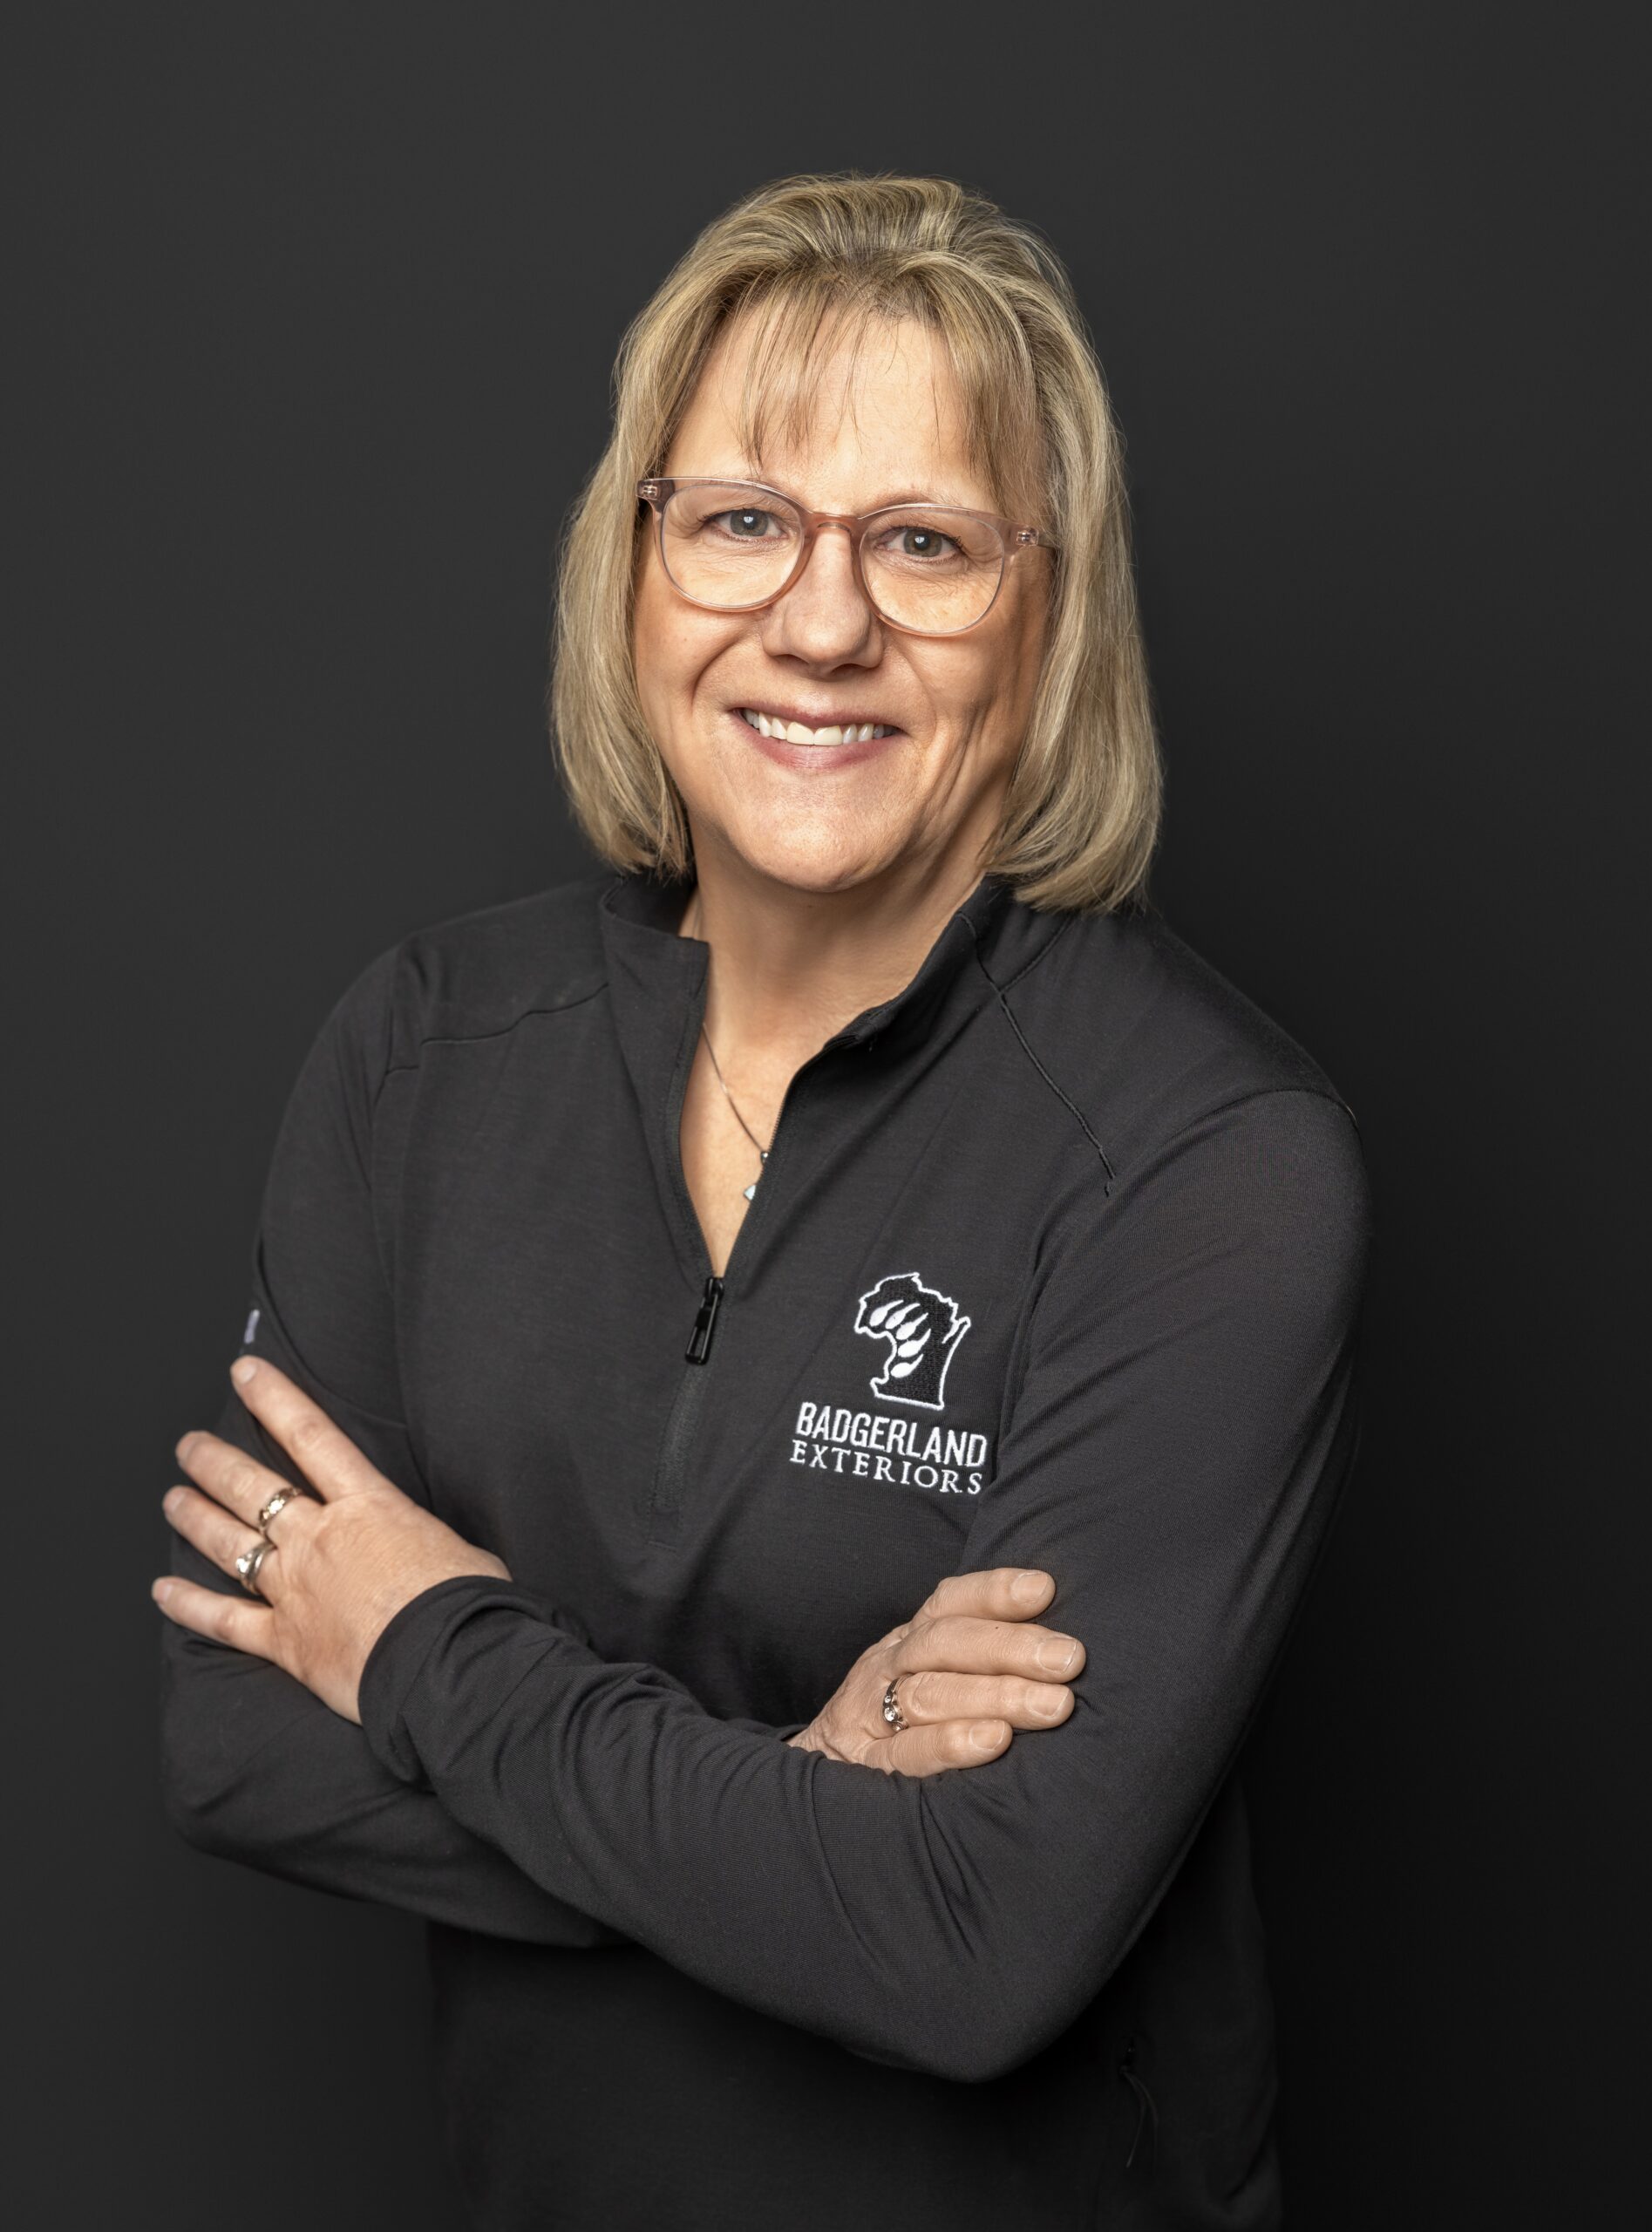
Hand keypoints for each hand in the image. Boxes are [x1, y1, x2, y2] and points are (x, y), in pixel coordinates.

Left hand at [151, 1355, 511, 1722]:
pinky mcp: (286, 1642)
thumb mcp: (456, 1545)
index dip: (273, 1399)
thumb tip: (417, 1550)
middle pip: (254, 1488)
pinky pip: (225, 1621)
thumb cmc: (466, 1602)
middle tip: (189, 1446)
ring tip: (172, 1499)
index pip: (311, 1436)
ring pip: (230, 1544)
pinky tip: (161, 1593)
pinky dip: (190, 1607)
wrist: (449, 1661)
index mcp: (368, 1507)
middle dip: (215, 1461)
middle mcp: (319, 1539)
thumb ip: (418, 1540)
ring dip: (196, 1518)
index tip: (245, 1373)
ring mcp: (296, 1588)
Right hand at [786, 1568, 1084, 1776]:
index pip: (949, 1603)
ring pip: (930, 1694)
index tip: (1045, 1589)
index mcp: (910, 1641)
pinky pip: (906, 1752)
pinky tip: (994, 1741)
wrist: (812, 1776)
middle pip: (945, 1643)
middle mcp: (888, 1667)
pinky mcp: (866, 1767)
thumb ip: (980, 1660)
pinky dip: (951, 1743)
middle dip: (1012, 1647)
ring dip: (996, 1696)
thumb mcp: (929, 1677)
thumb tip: (1063, 1647)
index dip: (994, 1591)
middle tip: (1070, 1659)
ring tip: (1052, 1705)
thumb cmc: (900, 1727)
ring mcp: (870, 1716)